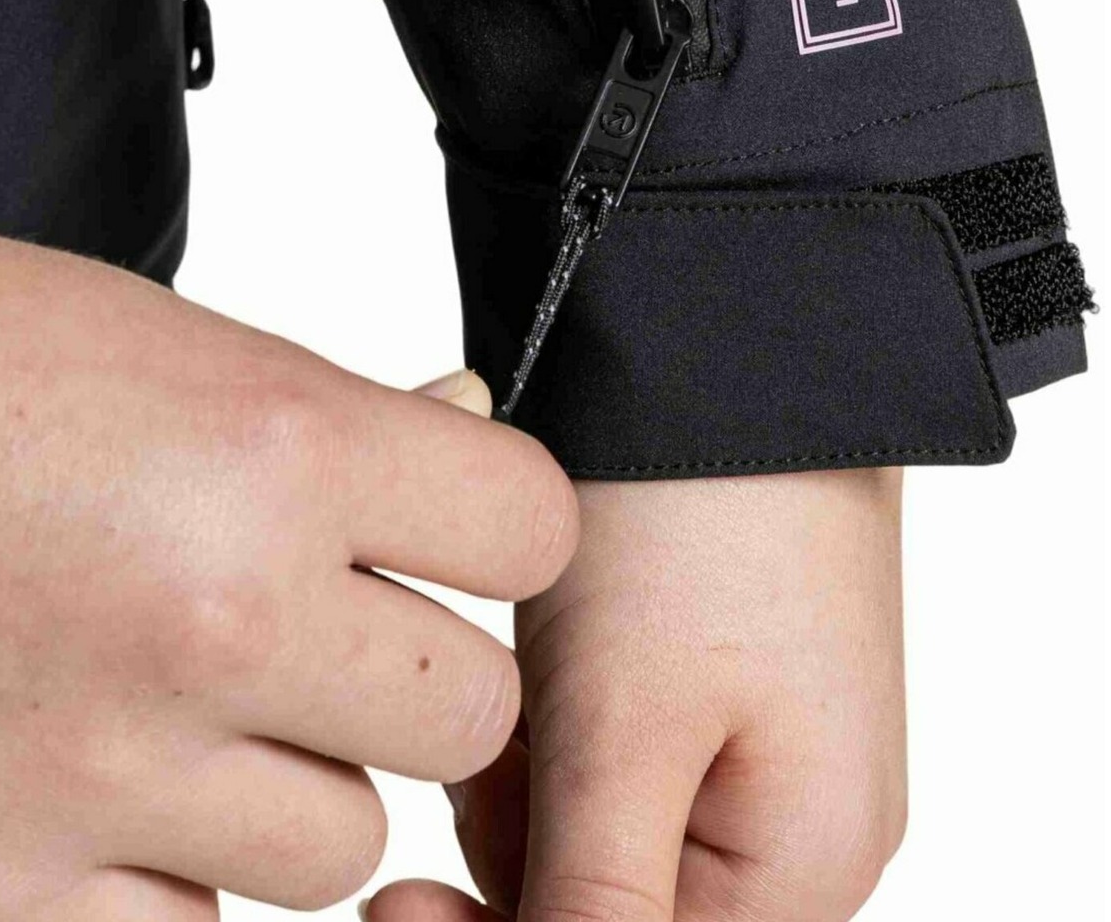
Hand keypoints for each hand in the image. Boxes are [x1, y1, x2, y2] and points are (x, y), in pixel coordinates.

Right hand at [0, 208, 576, 920]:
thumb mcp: (149, 330)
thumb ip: (320, 414)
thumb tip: (449, 450)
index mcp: (268, 449)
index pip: (528, 529)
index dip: (493, 528)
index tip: (446, 532)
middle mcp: (215, 618)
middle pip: (461, 712)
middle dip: (406, 668)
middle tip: (316, 627)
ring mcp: (110, 775)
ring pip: (337, 846)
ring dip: (284, 780)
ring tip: (173, 696)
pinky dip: (169, 879)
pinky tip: (102, 787)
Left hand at [371, 471, 905, 921]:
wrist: (732, 326)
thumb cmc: (702, 516)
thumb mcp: (629, 724)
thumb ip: (587, 901)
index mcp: (803, 869)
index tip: (386, 908)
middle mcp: (787, 829)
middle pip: (607, 911)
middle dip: (513, 848)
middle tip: (476, 753)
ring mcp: (746, 750)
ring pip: (585, 838)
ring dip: (520, 779)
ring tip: (525, 672)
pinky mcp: (699, 682)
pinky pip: (598, 755)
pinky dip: (543, 720)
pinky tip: (536, 649)